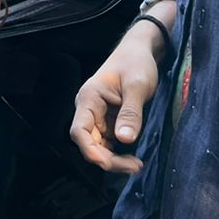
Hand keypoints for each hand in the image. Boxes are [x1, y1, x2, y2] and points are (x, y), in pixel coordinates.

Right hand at [70, 24, 161, 172]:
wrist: (140, 52)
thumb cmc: (136, 63)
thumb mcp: (138, 86)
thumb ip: (131, 113)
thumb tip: (126, 140)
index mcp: (89, 98)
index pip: (79, 130)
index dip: (89, 149)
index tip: (107, 162)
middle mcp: (88, 110)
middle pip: (89, 143)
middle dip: (107, 159)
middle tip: (134, 166)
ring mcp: (98, 117)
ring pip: (98, 146)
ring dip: (114, 159)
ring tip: (136, 165)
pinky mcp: (108, 122)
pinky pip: (108, 143)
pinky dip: (118, 153)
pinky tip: (132, 157)